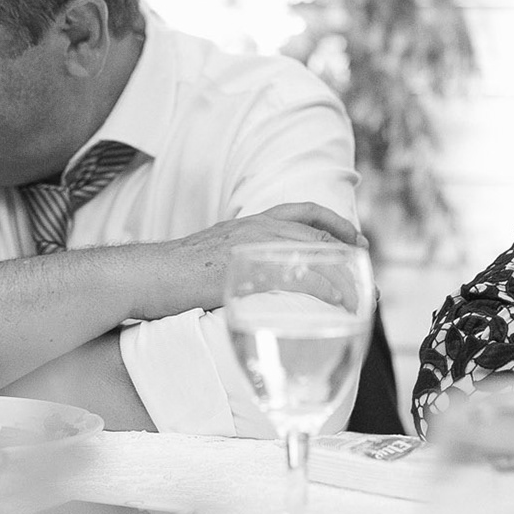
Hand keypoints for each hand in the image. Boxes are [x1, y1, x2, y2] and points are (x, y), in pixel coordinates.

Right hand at [134, 203, 362, 321]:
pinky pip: (298, 277)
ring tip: (362, 298)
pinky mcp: (250, 271)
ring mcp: (252, 248)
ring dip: (344, 276)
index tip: (356, 238)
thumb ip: (238, 261)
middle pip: (316, 234)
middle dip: (349, 254)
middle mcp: (255, 228)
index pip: (302, 212)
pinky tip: (338, 302)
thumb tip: (255, 281)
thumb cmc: (170, 275)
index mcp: (248, 222)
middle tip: (369, 275)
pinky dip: (324, 289)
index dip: (334, 223)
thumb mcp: (213, 257)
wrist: (145, 276)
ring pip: (314, 254)